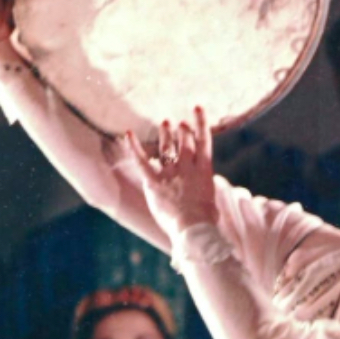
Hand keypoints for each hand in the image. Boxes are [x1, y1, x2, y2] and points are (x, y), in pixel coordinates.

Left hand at [127, 107, 218, 236]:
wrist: (193, 228)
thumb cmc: (206, 222)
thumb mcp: (212, 203)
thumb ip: (205, 191)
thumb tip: (204, 190)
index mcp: (204, 172)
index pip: (204, 142)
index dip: (201, 124)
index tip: (197, 110)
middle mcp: (188, 168)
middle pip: (184, 143)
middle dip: (182, 131)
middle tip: (179, 123)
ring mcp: (171, 174)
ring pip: (167, 149)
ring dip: (166, 135)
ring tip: (165, 123)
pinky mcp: (154, 183)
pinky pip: (142, 161)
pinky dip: (134, 147)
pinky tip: (127, 133)